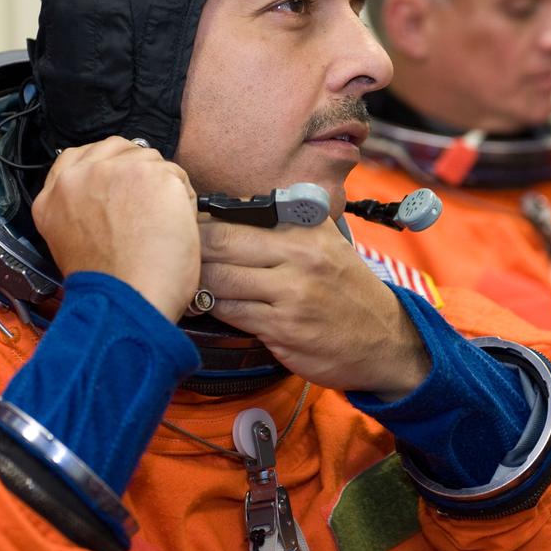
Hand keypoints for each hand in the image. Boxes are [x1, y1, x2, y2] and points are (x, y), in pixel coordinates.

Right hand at [32, 137, 199, 322]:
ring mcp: (114, 171)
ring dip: (161, 186)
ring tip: (158, 225)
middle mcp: (78, 177)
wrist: (126, 302)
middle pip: (118, 150)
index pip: (79, 157)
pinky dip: (183, 200)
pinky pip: (177, 175)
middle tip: (147, 207)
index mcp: (53, 196)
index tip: (121, 185)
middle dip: (136, 172)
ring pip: (150, 160)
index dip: (107, 168)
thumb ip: (82, 208)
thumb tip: (113, 195)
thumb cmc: (109, 287)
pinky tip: (175, 228)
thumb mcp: (71, 240)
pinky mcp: (150, 174)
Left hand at [198, 219, 429, 399]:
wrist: (385, 340)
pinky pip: (230, 312)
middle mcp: (299, 255)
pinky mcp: (282, 328)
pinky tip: (200, 305)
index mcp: (306, 228)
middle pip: (221, 243)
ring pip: (219, 280)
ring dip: (193, 280)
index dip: (202, 218)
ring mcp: (291, 293)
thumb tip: (229, 210)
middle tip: (165, 248)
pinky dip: (210, 309)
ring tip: (176, 277)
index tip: (180, 221)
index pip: (238, 214)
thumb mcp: (326, 243)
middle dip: (188, 246)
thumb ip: (286, 224)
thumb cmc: (347, 291)